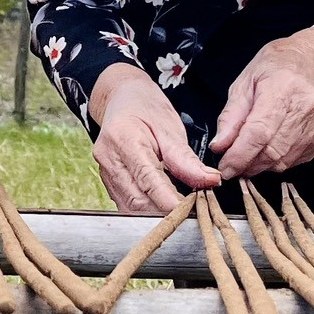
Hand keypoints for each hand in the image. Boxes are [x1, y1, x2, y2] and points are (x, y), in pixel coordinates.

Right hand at [86, 64, 222, 214]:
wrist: (122, 99)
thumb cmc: (145, 108)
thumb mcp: (170, 127)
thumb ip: (186, 159)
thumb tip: (209, 181)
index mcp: (124, 137)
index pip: (147, 178)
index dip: (169, 200)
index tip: (190, 211)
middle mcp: (109, 157)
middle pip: (137, 199)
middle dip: (165, 212)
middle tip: (192, 214)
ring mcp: (105, 171)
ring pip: (130, 207)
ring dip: (156, 214)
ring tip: (181, 212)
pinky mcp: (107, 182)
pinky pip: (127, 204)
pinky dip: (147, 210)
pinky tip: (164, 207)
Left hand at [210, 27, 313, 178]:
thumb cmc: (278, 68)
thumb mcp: (245, 82)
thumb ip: (230, 116)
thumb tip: (220, 146)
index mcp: (282, 87)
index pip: (259, 132)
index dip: (239, 155)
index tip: (225, 167)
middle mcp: (305, 107)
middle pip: (271, 151)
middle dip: (246, 164)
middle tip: (231, 164)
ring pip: (282, 161)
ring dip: (259, 165)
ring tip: (248, 154)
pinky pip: (293, 161)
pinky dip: (275, 161)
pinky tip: (269, 146)